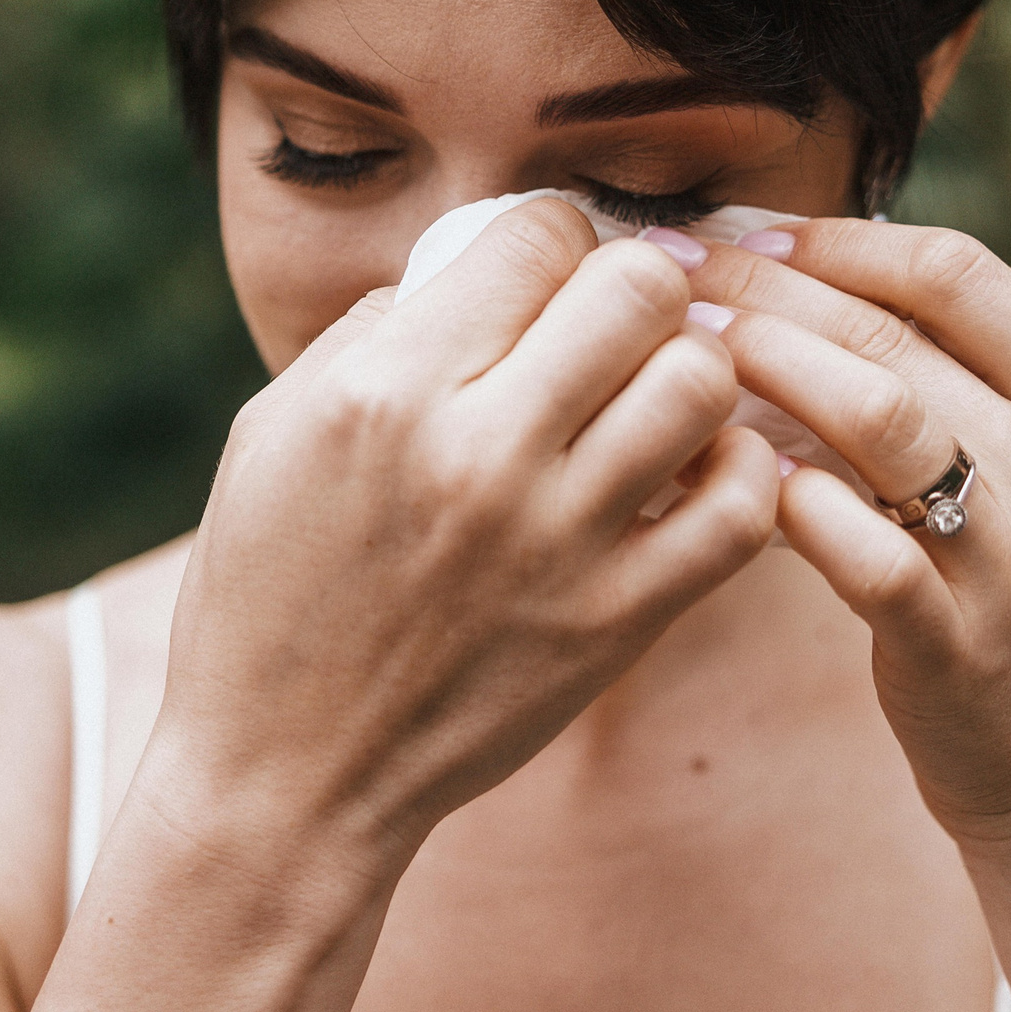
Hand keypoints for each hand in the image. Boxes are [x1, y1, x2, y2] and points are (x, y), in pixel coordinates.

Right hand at [151, 198, 776, 879]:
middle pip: (641, 291)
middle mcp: (480, 457)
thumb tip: (476, 261)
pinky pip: (741, 511)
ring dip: (691, 373)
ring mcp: (559, 545)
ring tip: (653, 398)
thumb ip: (379, 330)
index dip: (556, 232)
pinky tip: (693, 474)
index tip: (549, 269)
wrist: (287, 779)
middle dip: (638, 286)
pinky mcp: (617, 624)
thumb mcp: (274, 430)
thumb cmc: (270, 591)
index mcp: (386, 393)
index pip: (537, 234)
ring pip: (702, 385)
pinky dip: (738, 474)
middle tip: (617, 323)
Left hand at [684, 221, 1010, 851]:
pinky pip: (856, 550)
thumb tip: (819, 281)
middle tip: (668, 269)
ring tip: (682, 348)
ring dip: (767, 367)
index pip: (958, 271)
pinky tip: (726, 476)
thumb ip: (970, 389)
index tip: (745, 233)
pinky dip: (787, 501)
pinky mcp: (958, 646)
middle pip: (895, 332)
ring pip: (879, 417)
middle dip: (765, 288)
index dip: (837, 239)